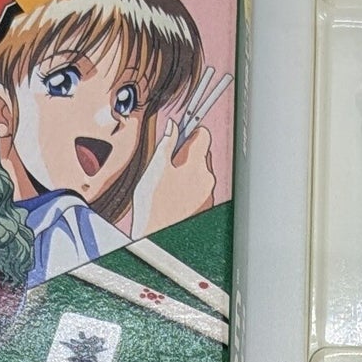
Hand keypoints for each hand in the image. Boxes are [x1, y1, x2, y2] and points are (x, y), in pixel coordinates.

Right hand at [130, 114, 217, 235]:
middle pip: (203, 152)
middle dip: (188, 152)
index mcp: (196, 165)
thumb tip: (173, 126)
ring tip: (170, 180)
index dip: (191, 130)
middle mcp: (207, 178)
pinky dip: (191, 186)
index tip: (183, 130)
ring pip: (202, 170)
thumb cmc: (152, 205)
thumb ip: (167, 142)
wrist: (154, 234)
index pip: (203, 134)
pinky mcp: (206, 206)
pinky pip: (202, 187)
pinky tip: (176, 192)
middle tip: (169, 161)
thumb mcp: (155, 167)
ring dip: (189, 170)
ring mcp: (209, 193)